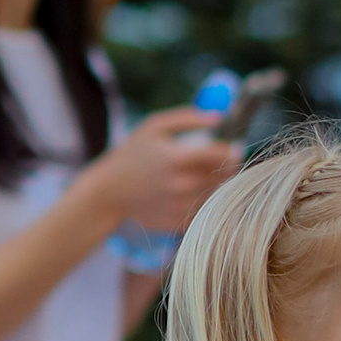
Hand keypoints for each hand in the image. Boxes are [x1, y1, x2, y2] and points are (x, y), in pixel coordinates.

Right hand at [92, 110, 239, 238]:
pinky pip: (203, 211)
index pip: (224, 155)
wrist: (108, 193)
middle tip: (216, 163)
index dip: (231, 150)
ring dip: (215, 185)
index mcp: (178, 158)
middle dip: (226, 168)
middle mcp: (182, 184)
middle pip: (224, 176)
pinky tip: (188, 194)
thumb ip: (188, 118)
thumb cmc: (131, 155)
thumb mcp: (154, 126)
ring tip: (197, 177)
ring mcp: (181, 206)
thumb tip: (219, 117)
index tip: (230, 148)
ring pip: (216, 194)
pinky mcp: (179, 223)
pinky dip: (202, 202)